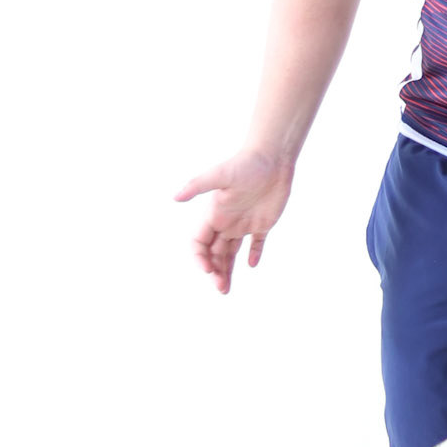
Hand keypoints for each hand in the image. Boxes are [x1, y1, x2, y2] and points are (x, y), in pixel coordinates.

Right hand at [174, 149, 295, 293]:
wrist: (272, 157)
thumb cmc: (246, 164)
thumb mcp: (220, 175)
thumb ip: (197, 186)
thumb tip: (174, 197)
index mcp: (214, 214)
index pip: (199, 242)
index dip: (199, 258)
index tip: (207, 270)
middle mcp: (226, 222)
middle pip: (214, 253)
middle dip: (214, 272)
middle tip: (220, 288)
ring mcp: (244, 223)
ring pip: (231, 253)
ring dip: (227, 270)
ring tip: (226, 289)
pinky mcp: (263, 223)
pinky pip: (256, 244)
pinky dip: (253, 255)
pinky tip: (252, 264)